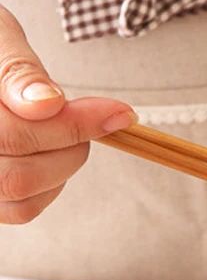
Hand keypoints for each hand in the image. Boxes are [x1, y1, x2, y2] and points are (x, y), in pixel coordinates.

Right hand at [0, 6, 135, 224]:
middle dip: (70, 145)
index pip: (15, 135)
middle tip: (91, 116)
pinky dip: (51, 185)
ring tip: (64, 130)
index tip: (118, 112)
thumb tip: (47, 103)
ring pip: (22, 195)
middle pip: (19, 175)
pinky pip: (22, 209)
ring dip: (62, 165)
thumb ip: (17, 70)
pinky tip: (54, 152)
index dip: (73, 126)